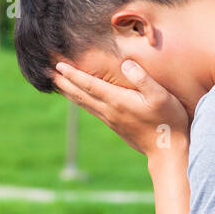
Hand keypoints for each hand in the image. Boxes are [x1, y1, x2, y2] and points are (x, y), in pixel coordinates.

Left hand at [52, 59, 188, 158]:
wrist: (166, 149)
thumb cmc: (168, 120)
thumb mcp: (160, 96)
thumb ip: (143, 79)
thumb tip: (126, 64)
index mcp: (118, 102)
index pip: (90, 85)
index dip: (73, 75)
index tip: (58, 66)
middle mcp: (109, 111)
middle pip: (80, 95)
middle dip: (63, 82)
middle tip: (47, 72)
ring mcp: (110, 119)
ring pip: (83, 103)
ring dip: (68, 91)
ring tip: (56, 82)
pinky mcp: (114, 124)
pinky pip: (91, 109)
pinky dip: (80, 100)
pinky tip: (78, 96)